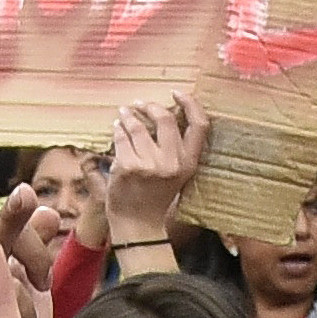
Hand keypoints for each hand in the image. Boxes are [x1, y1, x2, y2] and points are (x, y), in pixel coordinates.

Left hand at [106, 92, 211, 243]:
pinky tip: (117, 129)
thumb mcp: (176, 173)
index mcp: (189, 163)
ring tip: (124, 115)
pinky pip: (121, 138)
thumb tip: (164, 112)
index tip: (177, 93)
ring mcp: (149, 165)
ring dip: (128, 116)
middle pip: (165, 118)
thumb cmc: (154, 196)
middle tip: (139, 104)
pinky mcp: (128, 167)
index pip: (200, 125)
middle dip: (150, 106)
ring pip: (138, 126)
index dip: (190, 103)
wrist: (137, 224)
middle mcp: (172, 163)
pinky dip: (117, 131)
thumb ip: (175, 147)